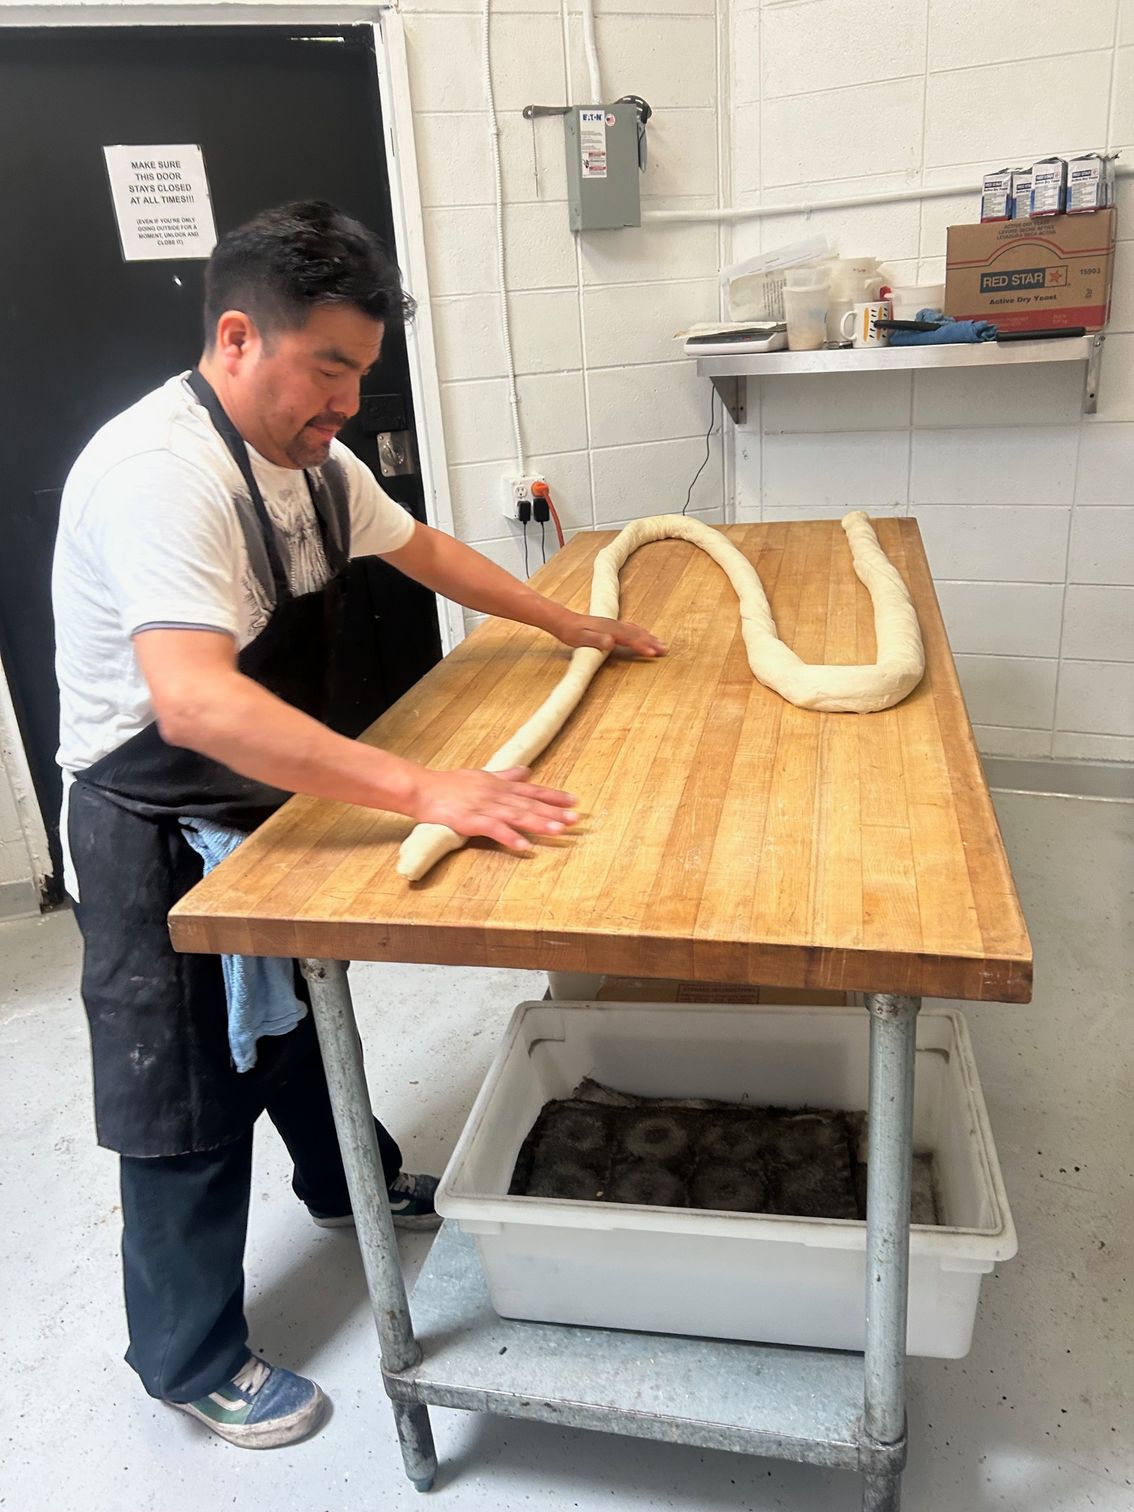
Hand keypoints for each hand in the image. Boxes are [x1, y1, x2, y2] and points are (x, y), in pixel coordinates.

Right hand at [410, 766, 578, 852]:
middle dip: (553, 811)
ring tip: (558, 830)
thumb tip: (526, 771)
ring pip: (516, 815)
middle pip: (529, 803)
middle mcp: (496, 794)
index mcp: (499, 785)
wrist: (422, 788)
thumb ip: (506, 776)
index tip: (574, 801)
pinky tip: (525, 846)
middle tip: (576, 818)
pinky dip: (509, 837)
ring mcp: (484, 807)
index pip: (532, 790)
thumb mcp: (481, 776)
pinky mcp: (470, 820)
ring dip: (538, 823)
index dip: (554, 796)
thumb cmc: (449, 784)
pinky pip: (493, 829)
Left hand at [557, 612, 665, 657]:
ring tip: (661, 643)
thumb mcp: (581, 639)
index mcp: (609, 630)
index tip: (653, 653)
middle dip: (652, 642)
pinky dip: (640, 632)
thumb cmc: (571, 632)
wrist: (562, 620)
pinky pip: (630, 628)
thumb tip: (611, 642)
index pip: (629, 638)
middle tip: (665, 650)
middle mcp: (613, 626)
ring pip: (635, 630)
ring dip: (649, 636)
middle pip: (636, 633)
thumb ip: (597, 640)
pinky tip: (643, 634)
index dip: (641, 646)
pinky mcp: (610, 625)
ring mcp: (613, 624)